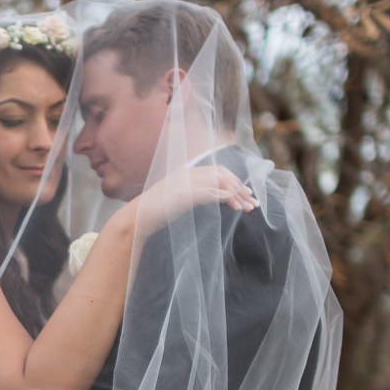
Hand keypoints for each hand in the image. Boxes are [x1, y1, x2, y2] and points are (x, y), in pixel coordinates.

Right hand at [141, 164, 256, 222]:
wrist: (136, 218)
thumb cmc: (153, 213)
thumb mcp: (174, 199)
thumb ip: (191, 194)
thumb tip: (210, 197)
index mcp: (185, 172)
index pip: (217, 171)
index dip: (234, 181)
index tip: (245, 194)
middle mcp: (187, 174)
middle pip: (222, 174)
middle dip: (240, 187)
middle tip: (252, 201)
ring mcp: (185, 183)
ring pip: (220, 182)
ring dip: (236, 195)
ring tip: (247, 207)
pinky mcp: (185, 194)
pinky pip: (210, 192)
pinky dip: (224, 197)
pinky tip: (234, 204)